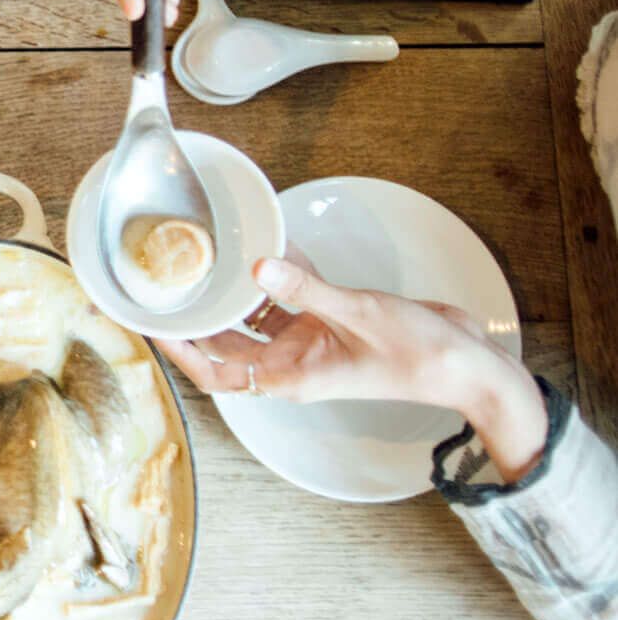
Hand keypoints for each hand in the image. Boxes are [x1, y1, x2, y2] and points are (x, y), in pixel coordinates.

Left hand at [158, 256, 546, 479]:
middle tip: (165, 283)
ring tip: (207, 258)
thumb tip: (258, 267)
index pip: (215, 372)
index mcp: (290, 376)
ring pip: (256, 315)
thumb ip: (306, 289)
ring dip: (236, 290)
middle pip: (226, 341)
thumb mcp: (358, 314)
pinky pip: (293, 296)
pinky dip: (281, 273)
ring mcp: (312, 341)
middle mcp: (293, 361)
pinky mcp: (332, 320)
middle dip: (197, 315)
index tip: (151, 327)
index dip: (180, 353)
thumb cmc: (419, 355)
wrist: (469, 364)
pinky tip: (268, 244)